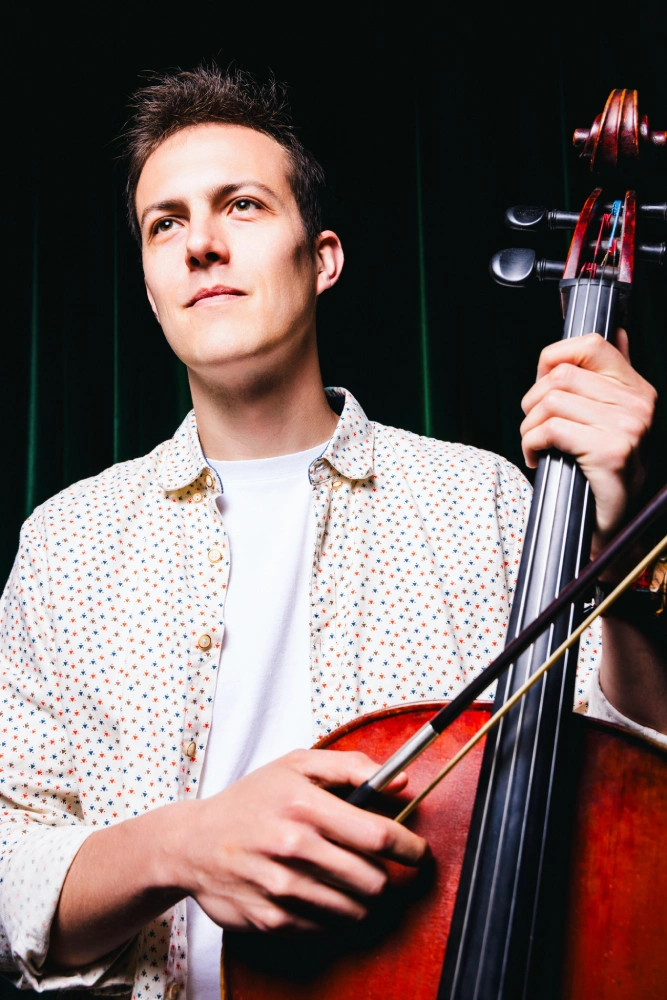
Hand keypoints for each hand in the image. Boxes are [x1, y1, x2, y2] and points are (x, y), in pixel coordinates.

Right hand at [177, 749, 427, 933]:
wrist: (191, 843)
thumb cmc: (251, 799)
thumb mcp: (296, 765)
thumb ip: (351, 767)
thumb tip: (400, 781)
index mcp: (304, 804)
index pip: (378, 835)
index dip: (409, 848)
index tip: (418, 852)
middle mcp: (293, 847)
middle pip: (373, 880)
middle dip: (387, 877)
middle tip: (380, 868)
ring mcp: (281, 887)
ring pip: (355, 909)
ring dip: (364, 899)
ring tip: (354, 882)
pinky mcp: (271, 919)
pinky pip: (327, 928)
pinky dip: (336, 915)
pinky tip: (325, 895)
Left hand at [520, 331, 656, 554]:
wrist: (611, 527)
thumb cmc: (601, 474)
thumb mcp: (611, 420)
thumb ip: (612, 377)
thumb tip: (617, 332)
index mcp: (638, 389)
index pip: (590, 344)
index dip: (552, 357)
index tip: (541, 385)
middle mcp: (638, 404)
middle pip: (559, 376)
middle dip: (531, 403)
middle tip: (533, 429)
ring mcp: (627, 427)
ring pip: (550, 402)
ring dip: (528, 427)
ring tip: (536, 446)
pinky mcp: (610, 451)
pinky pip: (550, 430)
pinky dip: (531, 445)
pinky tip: (538, 459)